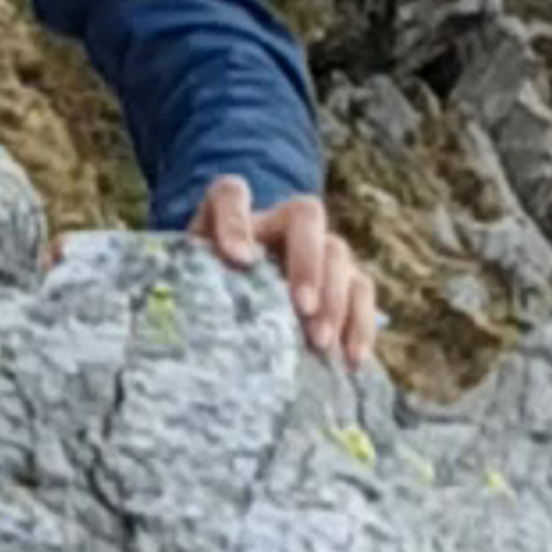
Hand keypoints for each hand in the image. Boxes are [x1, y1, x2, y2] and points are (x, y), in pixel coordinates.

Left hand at [199, 174, 378, 376]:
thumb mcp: (190, 281)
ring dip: (334, 297)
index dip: (235, 221)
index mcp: (235, 212)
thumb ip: (188, 283)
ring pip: (338, 252)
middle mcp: (282, 221)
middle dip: (306, 262)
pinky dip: (360, 323)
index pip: (230, 194)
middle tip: (300, 307)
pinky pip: (363, 290)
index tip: (237, 259)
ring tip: (319, 341)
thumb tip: (189, 323)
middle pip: (305, 216)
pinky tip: (350, 358)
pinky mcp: (345, 278)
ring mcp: (319, 246)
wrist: (240, 306)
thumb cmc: (208, 289)